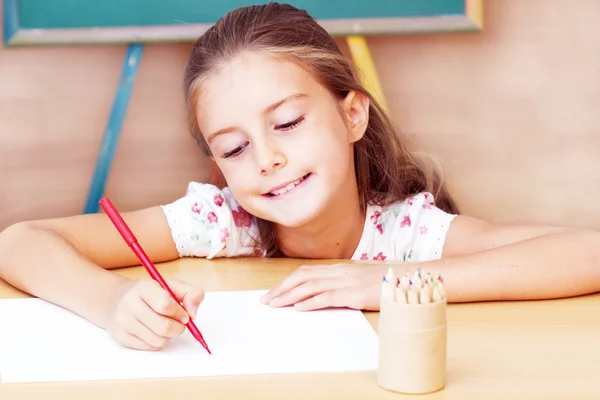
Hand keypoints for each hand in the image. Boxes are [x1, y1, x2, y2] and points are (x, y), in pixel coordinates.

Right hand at [105, 279, 204, 350]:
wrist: (115, 300)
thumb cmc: (149, 293)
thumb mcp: (171, 286)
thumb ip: (191, 293)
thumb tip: (193, 313)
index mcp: (144, 288)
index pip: (165, 305)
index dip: (180, 313)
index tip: (184, 315)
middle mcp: (130, 304)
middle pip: (164, 327)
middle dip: (178, 328)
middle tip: (178, 323)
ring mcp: (123, 322)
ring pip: (158, 340)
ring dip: (168, 336)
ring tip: (163, 324)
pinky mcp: (121, 337)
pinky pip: (150, 347)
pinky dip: (157, 341)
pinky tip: (152, 330)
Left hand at [260, 263, 386, 310]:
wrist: (409, 281)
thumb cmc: (387, 283)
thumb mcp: (362, 280)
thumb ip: (345, 284)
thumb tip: (326, 294)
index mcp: (340, 268)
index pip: (307, 272)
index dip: (287, 281)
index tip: (274, 291)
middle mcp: (340, 272)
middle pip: (303, 277)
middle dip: (282, 288)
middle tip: (266, 300)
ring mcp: (347, 282)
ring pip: (311, 287)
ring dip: (290, 296)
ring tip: (275, 305)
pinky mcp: (354, 294)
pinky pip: (328, 297)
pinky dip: (310, 302)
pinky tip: (299, 308)